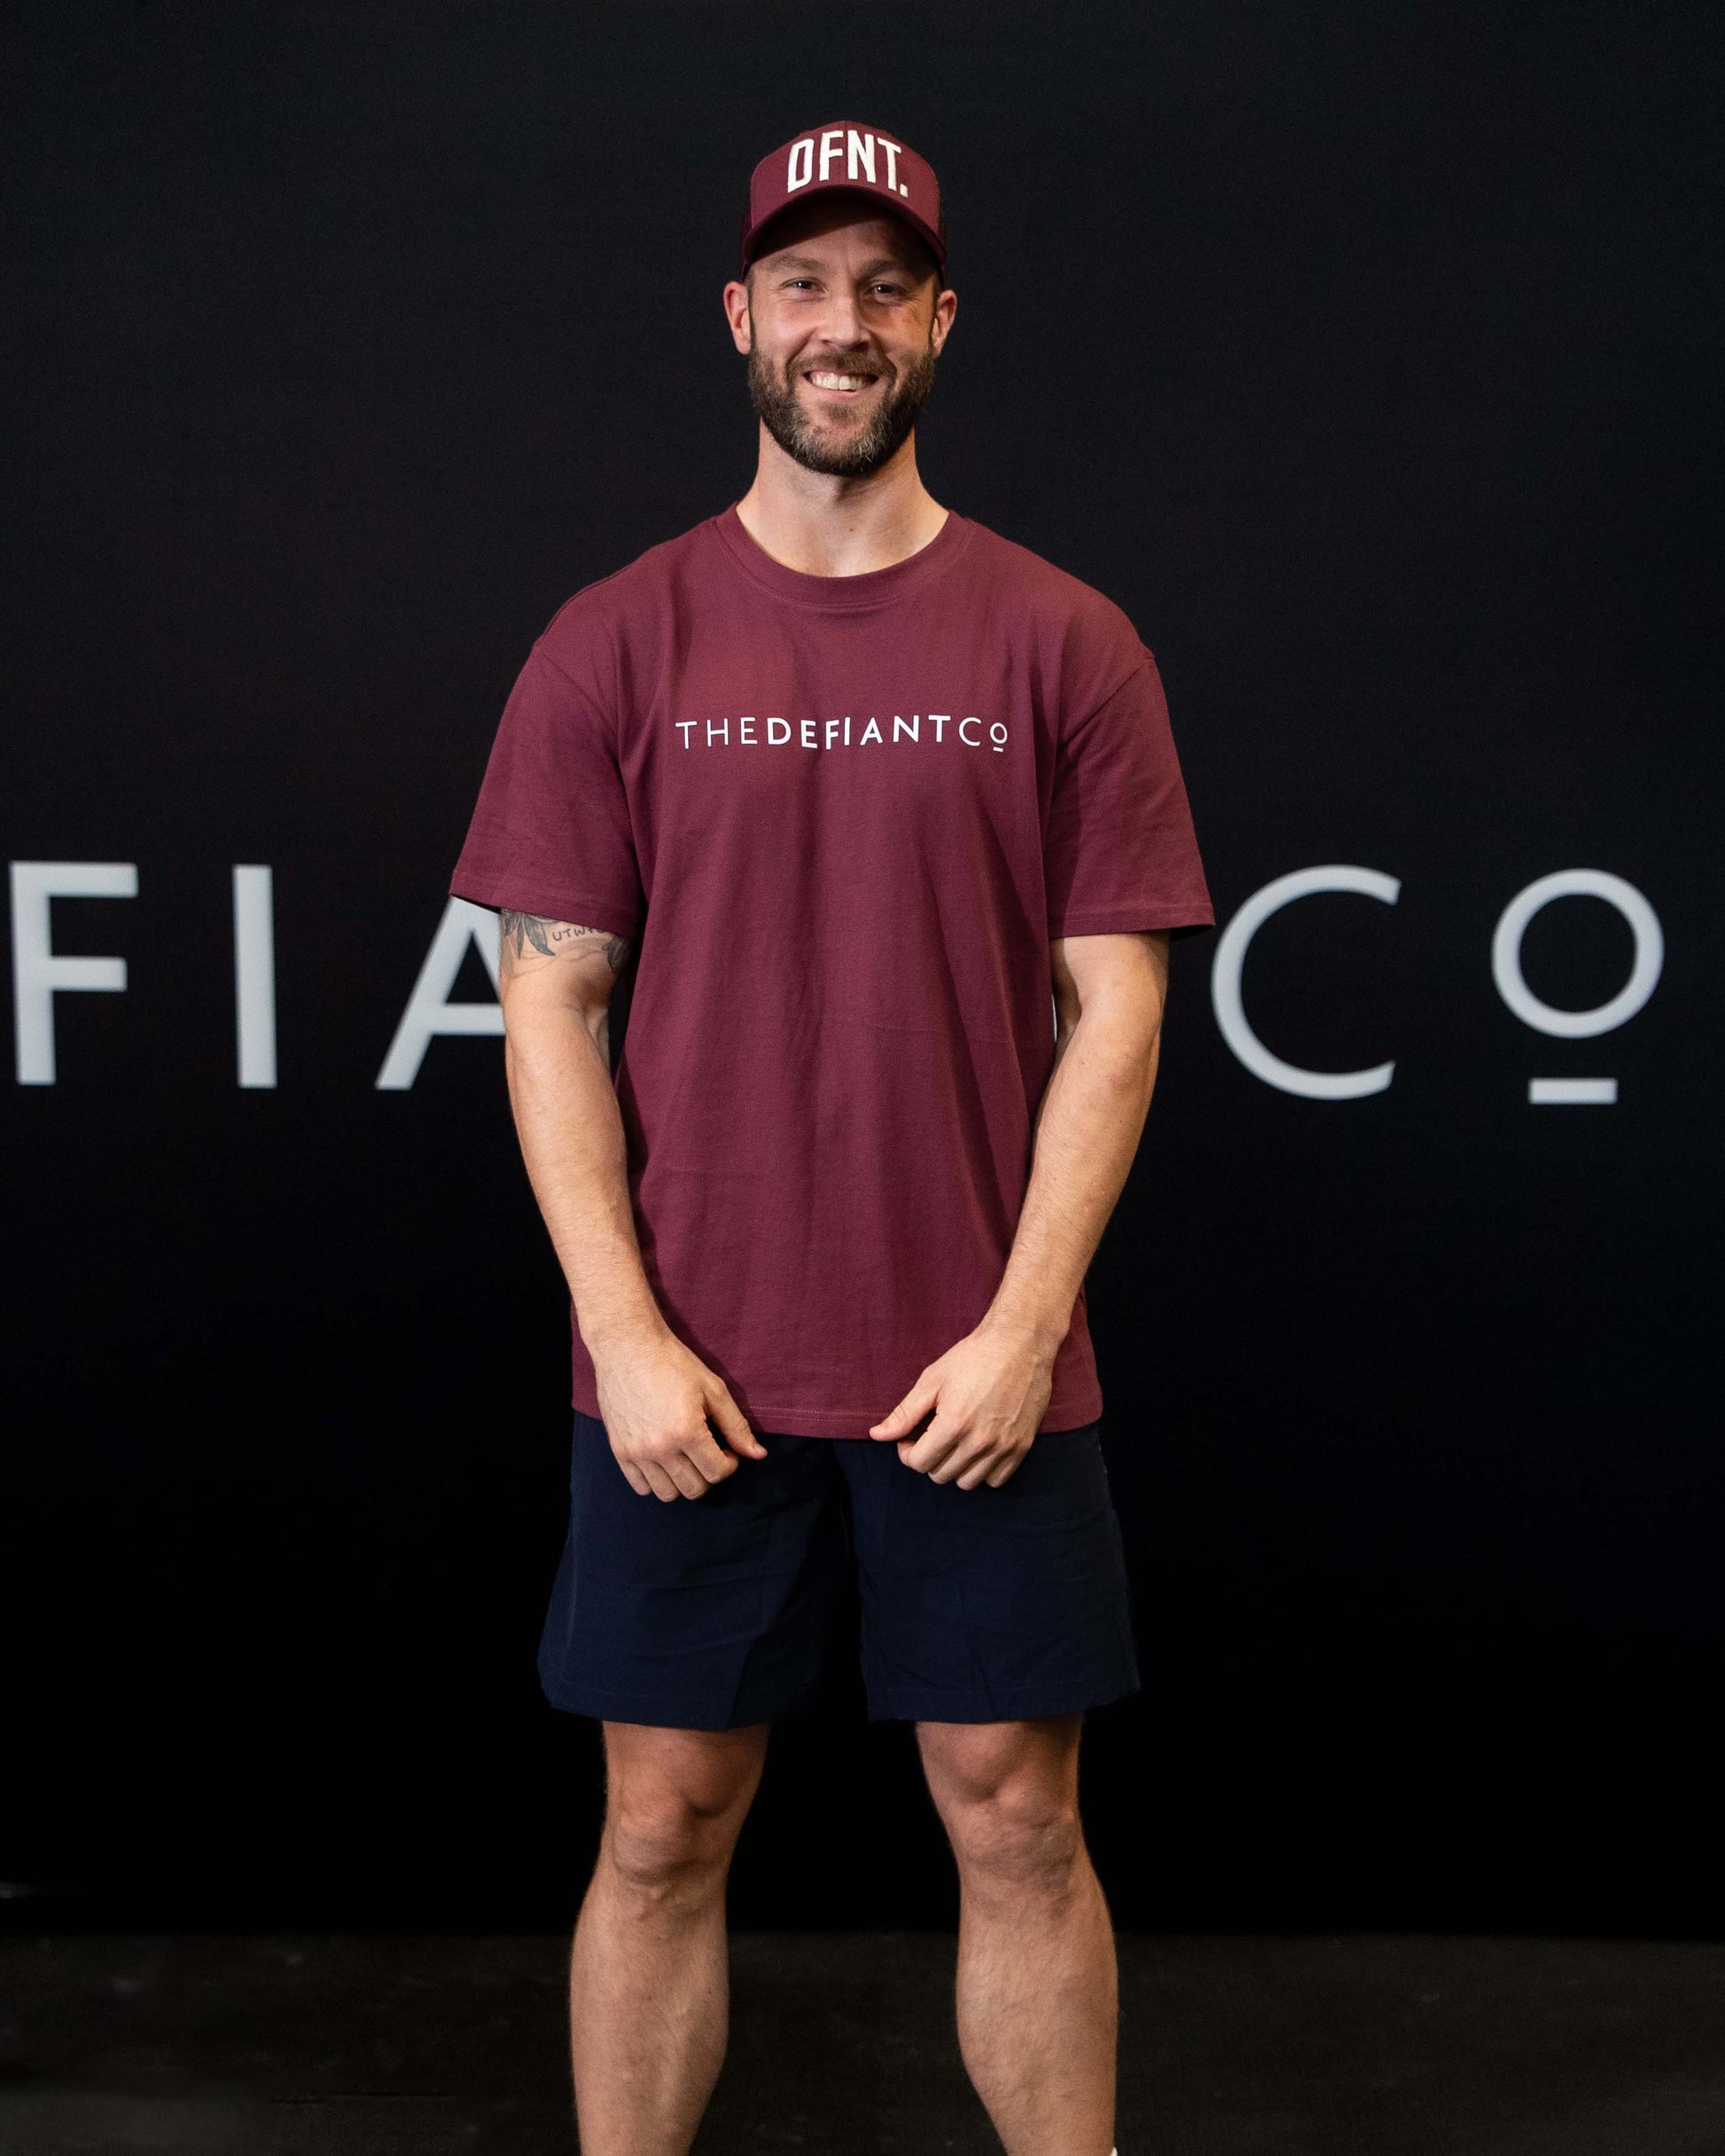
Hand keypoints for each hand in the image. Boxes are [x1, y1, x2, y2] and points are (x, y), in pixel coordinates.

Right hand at [592, 1326, 767, 1500]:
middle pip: (694, 1489)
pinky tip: (664, 1459)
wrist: (628, 1347)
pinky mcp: (619, 1451)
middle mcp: (660, 1448)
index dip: (729, 1463)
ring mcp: (636, 1452)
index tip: (726, 1448)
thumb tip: (757, 1455)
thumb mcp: (713, 1389)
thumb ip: (736, 1425)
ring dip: (683, 1481)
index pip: (717, 1472)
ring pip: (668, 1493)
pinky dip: (656, 1481)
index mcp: (687, 1432)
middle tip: (708, 1451)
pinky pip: (641, 1487)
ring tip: (686, 1457)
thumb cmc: (673, 1363)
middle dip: (709, 1474)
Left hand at [867, 1319, 1059, 1488]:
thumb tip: (876, 1435)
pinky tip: (977, 1450)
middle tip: (932, 1437)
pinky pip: (996, 1480)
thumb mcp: (932, 1380)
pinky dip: (982, 1471)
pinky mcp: (1022, 1447)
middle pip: (941, 1475)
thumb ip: (905, 1413)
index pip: (919, 1463)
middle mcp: (980, 1441)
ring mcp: (1004, 1446)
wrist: (1020, 1344)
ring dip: (954, 1468)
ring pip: (967, 1482)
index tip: (910, 1439)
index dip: (907, 1452)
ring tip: (954, 1444)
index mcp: (953, 1424)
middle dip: (929, 1459)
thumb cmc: (973, 1357)